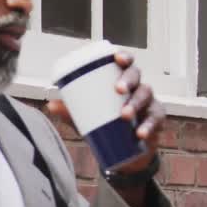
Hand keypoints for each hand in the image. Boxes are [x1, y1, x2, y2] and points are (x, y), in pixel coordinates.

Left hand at [45, 50, 165, 172]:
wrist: (124, 150)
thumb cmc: (105, 124)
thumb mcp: (87, 118)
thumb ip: (71, 112)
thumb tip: (50, 105)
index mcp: (121, 79)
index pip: (125, 62)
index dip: (124, 56)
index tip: (117, 58)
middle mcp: (137, 86)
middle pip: (136, 75)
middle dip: (128, 80)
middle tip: (117, 89)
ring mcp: (149, 102)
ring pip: (146, 95)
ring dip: (136, 104)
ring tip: (124, 115)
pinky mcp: (156, 120)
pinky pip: (155, 120)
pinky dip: (148, 127)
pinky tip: (140, 133)